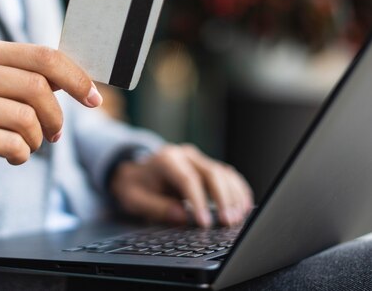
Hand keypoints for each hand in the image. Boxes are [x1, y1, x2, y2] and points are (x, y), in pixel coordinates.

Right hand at [0, 38, 102, 201]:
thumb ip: (32, 79)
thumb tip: (83, 81)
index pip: (43, 56)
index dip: (75, 78)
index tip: (93, 99)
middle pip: (38, 87)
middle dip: (56, 117)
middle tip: (55, 134)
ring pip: (27, 119)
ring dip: (37, 139)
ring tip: (27, 144)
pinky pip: (12, 144)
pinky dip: (22, 155)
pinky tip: (12, 155)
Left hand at [110, 144, 252, 226]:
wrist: (135, 172)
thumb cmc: (135, 186)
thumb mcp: (134, 198)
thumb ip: (156, 207)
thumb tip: (183, 216)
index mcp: (165, 159)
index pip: (187, 179)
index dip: (199, 201)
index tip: (205, 222)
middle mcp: (185, 155)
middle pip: (211, 173)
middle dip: (222, 199)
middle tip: (226, 222)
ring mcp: (198, 159)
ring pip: (224, 173)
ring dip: (234, 196)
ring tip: (236, 219)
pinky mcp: (207, 166)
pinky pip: (228, 175)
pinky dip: (238, 190)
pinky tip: (243, 206)